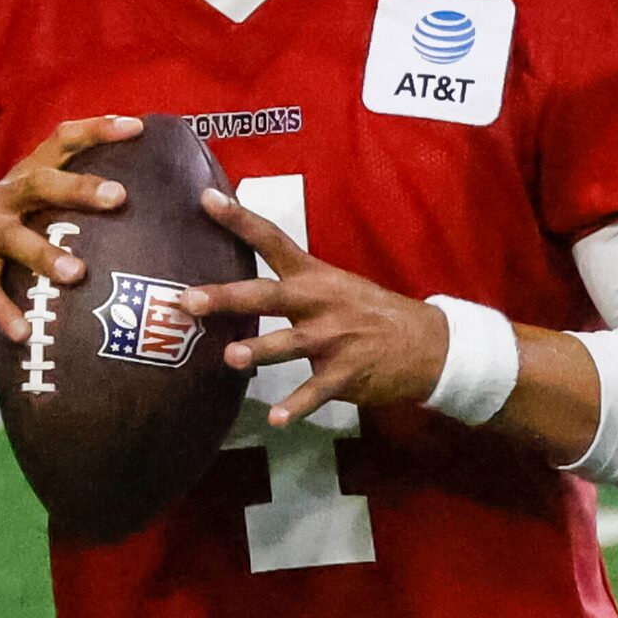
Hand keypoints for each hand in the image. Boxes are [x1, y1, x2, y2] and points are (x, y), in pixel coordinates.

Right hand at [0, 115, 140, 340]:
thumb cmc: (18, 239)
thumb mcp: (43, 212)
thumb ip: (82, 204)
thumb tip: (158, 200)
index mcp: (28, 176)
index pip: (61, 142)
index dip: (96, 131)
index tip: (137, 127)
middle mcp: (4, 196)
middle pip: (40, 183)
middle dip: (79, 188)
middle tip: (119, 196)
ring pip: (14, 239)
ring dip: (46, 254)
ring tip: (77, 273)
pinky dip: (6, 312)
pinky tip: (26, 332)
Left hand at [181, 189, 455, 426]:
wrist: (427, 344)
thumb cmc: (371, 314)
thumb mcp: (336, 286)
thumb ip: (292, 285)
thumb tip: (238, 287)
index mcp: (315, 277)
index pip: (272, 240)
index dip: (239, 219)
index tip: (205, 198)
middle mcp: (320, 303)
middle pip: (269, 295)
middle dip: (229, 297)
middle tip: (190, 299)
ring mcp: (334, 339)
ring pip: (290, 343)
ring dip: (260, 349)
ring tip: (230, 357)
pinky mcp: (346, 373)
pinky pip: (317, 390)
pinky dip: (297, 405)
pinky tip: (277, 419)